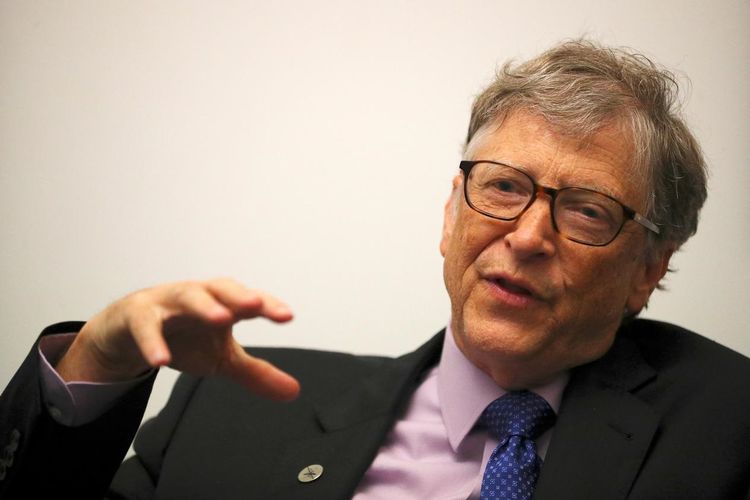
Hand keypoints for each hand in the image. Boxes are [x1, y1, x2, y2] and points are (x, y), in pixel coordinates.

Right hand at [55, 278, 299, 400]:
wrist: (128, 335)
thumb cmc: (183, 337)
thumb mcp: (222, 358)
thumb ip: (256, 373)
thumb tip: (294, 392)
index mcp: (222, 303)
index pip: (249, 301)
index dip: (269, 306)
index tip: (287, 317)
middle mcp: (197, 296)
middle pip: (220, 288)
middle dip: (239, 295)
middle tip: (256, 305)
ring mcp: (166, 302)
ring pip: (186, 296)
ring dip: (204, 306)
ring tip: (221, 319)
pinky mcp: (137, 315)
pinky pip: (146, 326)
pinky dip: (152, 341)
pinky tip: (161, 360)